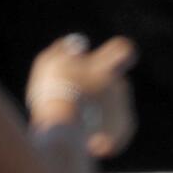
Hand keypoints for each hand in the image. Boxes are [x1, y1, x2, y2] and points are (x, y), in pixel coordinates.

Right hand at [25, 33, 137, 158]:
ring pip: (113, 103)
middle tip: (75, 95)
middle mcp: (119, 86)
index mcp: (104, 67)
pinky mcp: (122, 130)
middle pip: (114, 80)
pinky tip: (82, 131)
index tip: (107, 55)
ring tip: (74, 116)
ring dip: (98, 107)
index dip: (117, 50)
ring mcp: (123, 108)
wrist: (64, 131)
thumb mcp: (49, 64)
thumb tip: (79, 42)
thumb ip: (65, 50)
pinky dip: (101, 127)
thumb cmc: (53, 93)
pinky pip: (113, 124)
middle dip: (99, 86)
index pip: (123, 49)